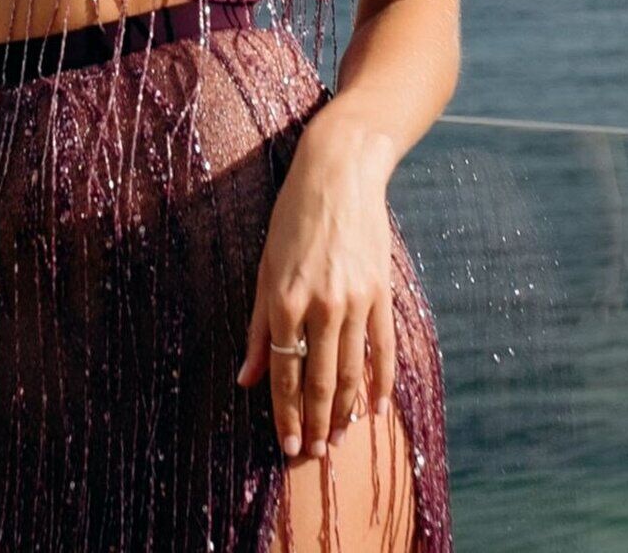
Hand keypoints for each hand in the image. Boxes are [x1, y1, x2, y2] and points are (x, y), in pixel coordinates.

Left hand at [234, 127, 397, 462]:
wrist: (340, 173)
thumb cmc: (292, 218)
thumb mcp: (264, 268)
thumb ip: (256, 327)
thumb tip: (245, 379)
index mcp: (284, 299)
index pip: (284, 371)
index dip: (286, 413)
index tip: (289, 444)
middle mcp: (321, 304)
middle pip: (321, 380)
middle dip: (317, 422)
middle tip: (316, 455)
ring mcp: (356, 299)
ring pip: (353, 370)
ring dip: (347, 411)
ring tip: (340, 439)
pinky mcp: (381, 292)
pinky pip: (383, 348)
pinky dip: (381, 381)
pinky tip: (376, 408)